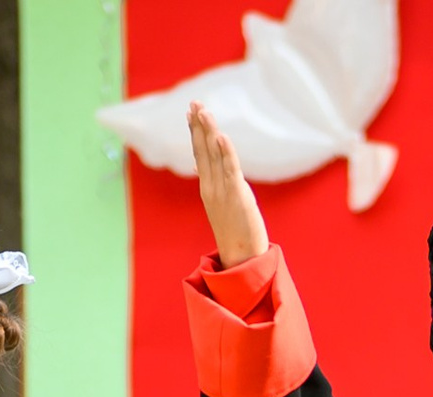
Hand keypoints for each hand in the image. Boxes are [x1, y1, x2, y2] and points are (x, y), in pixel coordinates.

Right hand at [188, 103, 269, 265]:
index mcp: (208, 188)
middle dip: (198, 125)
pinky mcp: (237, 195)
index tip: (191, 112)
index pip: (200, 154)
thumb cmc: (237, 234)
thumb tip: (216, 177)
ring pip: (214, 155)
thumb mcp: (225, 207)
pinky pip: (230, 169)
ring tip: (203, 111)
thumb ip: (221, 189)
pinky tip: (221, 136)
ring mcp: (222, 191)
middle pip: (203, 150)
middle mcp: (211, 187)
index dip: (195, 133)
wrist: (241, 258)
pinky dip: (226, 152)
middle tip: (194, 103)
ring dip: (209, 132)